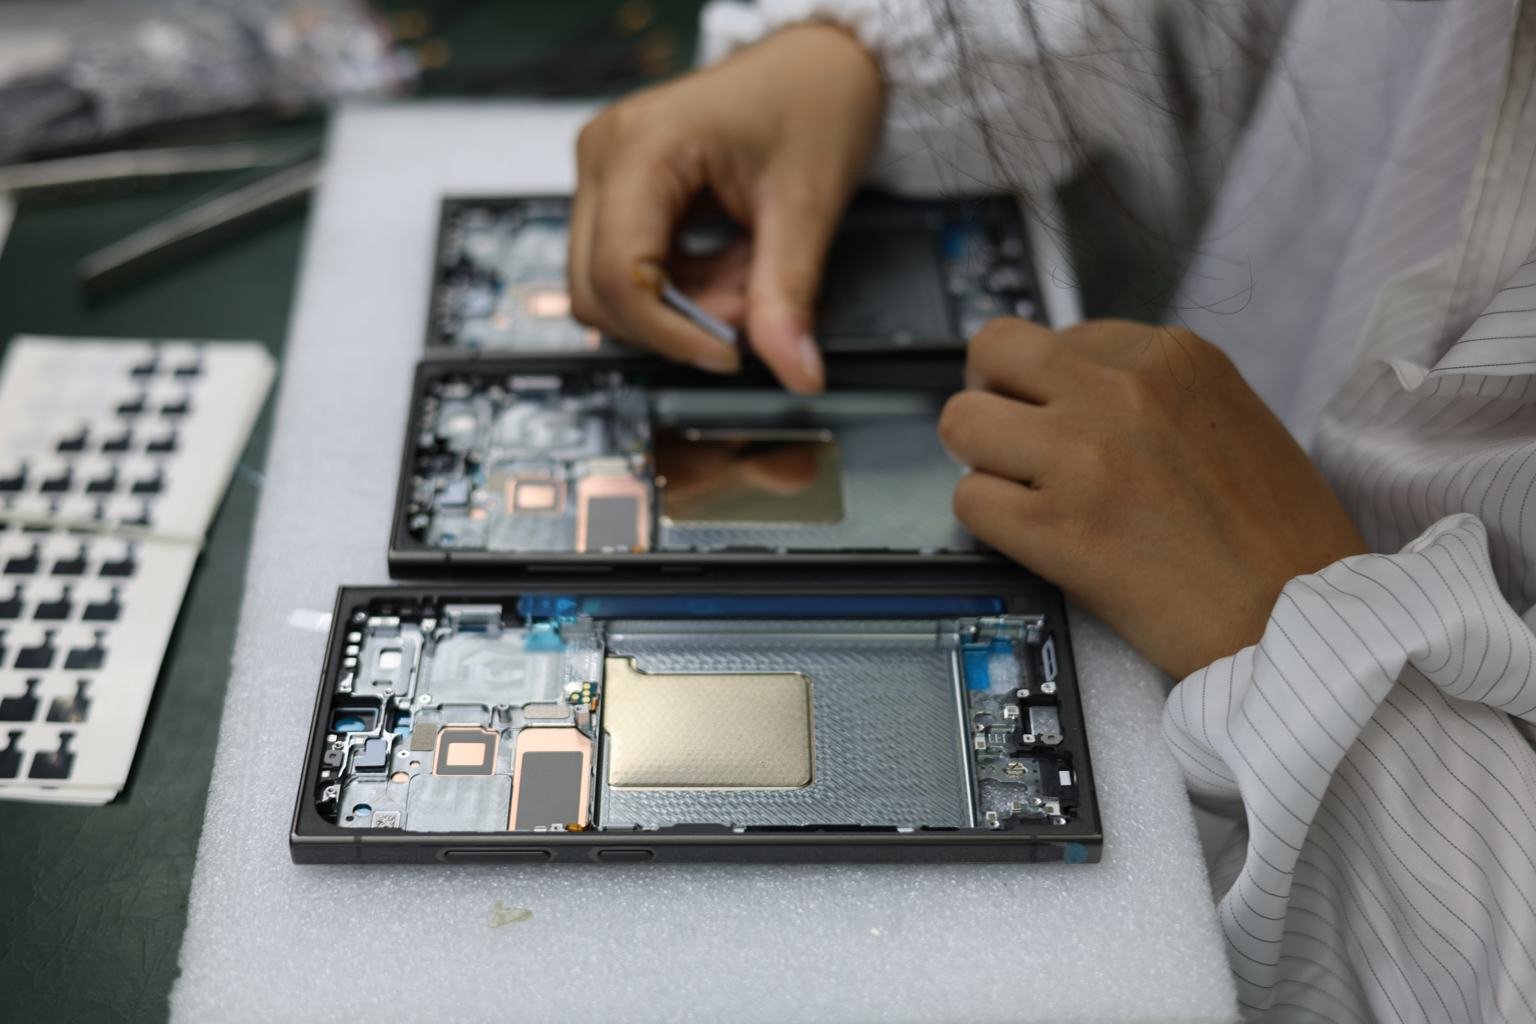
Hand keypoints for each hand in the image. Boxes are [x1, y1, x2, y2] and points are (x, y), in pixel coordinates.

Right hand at [569, 24, 883, 392]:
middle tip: (750, 309)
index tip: (729, 354)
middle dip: (675, 321)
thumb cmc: (810, 101)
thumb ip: (790, 295)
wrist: (817, 66)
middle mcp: (604, 157)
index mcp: (641, 147)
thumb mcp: (808, 206)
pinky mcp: (619, 195)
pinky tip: (732, 263)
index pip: (619, 274)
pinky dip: (684, 288)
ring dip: (682, 306)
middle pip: (599, 290)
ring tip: (749, 273)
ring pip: (611, 289)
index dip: (670, 332)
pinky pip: (630, 271)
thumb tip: (795, 371)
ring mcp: (605, 175)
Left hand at [939, 319, 1367, 677]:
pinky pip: (968, 500)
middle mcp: (1119, 391)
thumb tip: (1070, 389)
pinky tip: (1031, 539)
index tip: (1057, 416)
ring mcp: (1081, 456)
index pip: (1057, 336)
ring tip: (1018, 491)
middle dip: (990, 394)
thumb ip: (1149, 392)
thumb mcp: (1230, 417)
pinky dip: (989, 523)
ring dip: (980, 459)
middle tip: (1008, 437)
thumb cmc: (1280, 536)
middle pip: (991, 352)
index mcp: (1170, 356)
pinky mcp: (1055, 528)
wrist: (1299, 620)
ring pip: (961, 423)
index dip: (1046, 383)